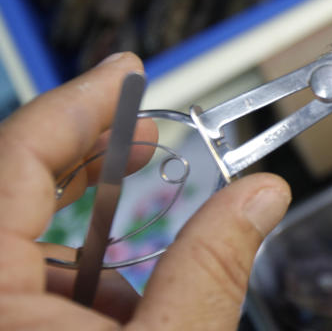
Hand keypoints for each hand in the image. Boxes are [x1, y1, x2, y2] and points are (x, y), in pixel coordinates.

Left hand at [0, 52, 290, 327]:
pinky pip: (21, 288)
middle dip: (89, 153)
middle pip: (14, 184)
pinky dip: (73, 283)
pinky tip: (120, 309)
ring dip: (91, 241)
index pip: (17, 155)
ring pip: (19, 246)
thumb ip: (211, 266)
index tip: (123, 72)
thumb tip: (259, 196)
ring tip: (146, 265)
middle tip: (140, 128)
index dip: (80, 102)